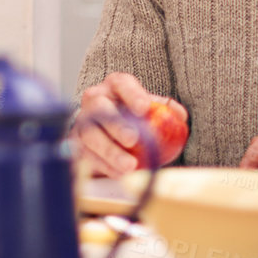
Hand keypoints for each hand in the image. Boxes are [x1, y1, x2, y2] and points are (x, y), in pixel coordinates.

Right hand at [73, 73, 187, 176]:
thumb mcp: (151, 107)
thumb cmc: (134, 115)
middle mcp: (95, 99)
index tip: (144, 108)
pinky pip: (87, 155)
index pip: (122, 84)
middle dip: (115, 124)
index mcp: (114, 85)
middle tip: (133, 140)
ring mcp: (82, 121)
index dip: (132, 94)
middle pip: (100, 109)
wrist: (109, 128)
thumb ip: (166, 109)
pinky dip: (105, 166)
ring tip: (130, 166)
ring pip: (90, 135)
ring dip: (110, 152)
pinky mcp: (77, 142)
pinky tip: (120, 174)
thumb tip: (179, 115)